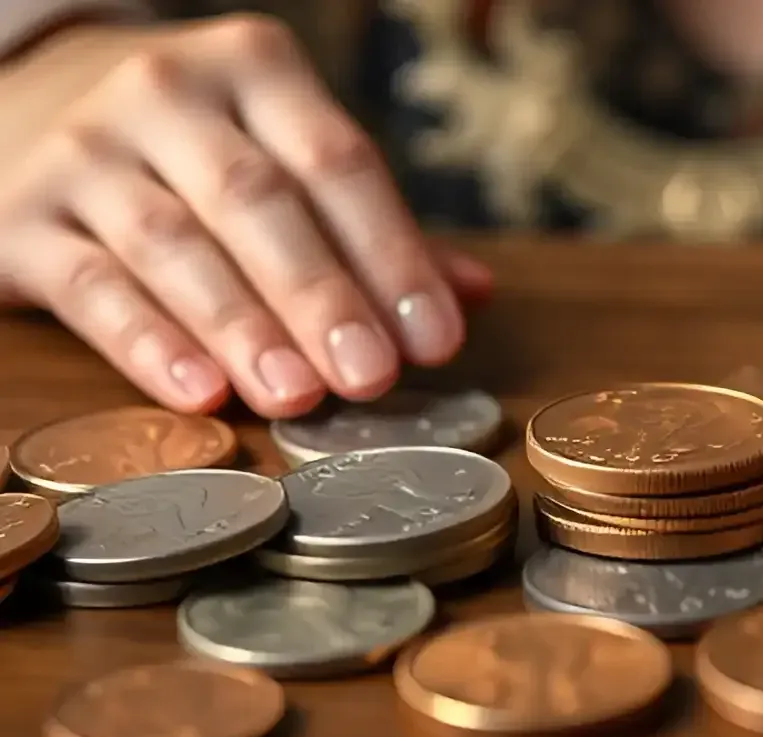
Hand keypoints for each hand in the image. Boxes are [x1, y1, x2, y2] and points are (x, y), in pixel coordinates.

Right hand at [0, 15, 491, 417]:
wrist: (35, 101)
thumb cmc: (202, 149)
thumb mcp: (285, 154)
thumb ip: (372, 227)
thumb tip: (473, 294)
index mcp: (255, 70)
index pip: (338, 162)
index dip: (391, 254)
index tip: (434, 338)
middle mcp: (167, 95)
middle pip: (258, 202)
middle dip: (321, 295)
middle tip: (371, 376)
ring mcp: (87, 152)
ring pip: (174, 245)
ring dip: (243, 327)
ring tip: (298, 396)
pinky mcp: (23, 218)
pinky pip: (92, 287)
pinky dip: (148, 342)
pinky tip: (200, 393)